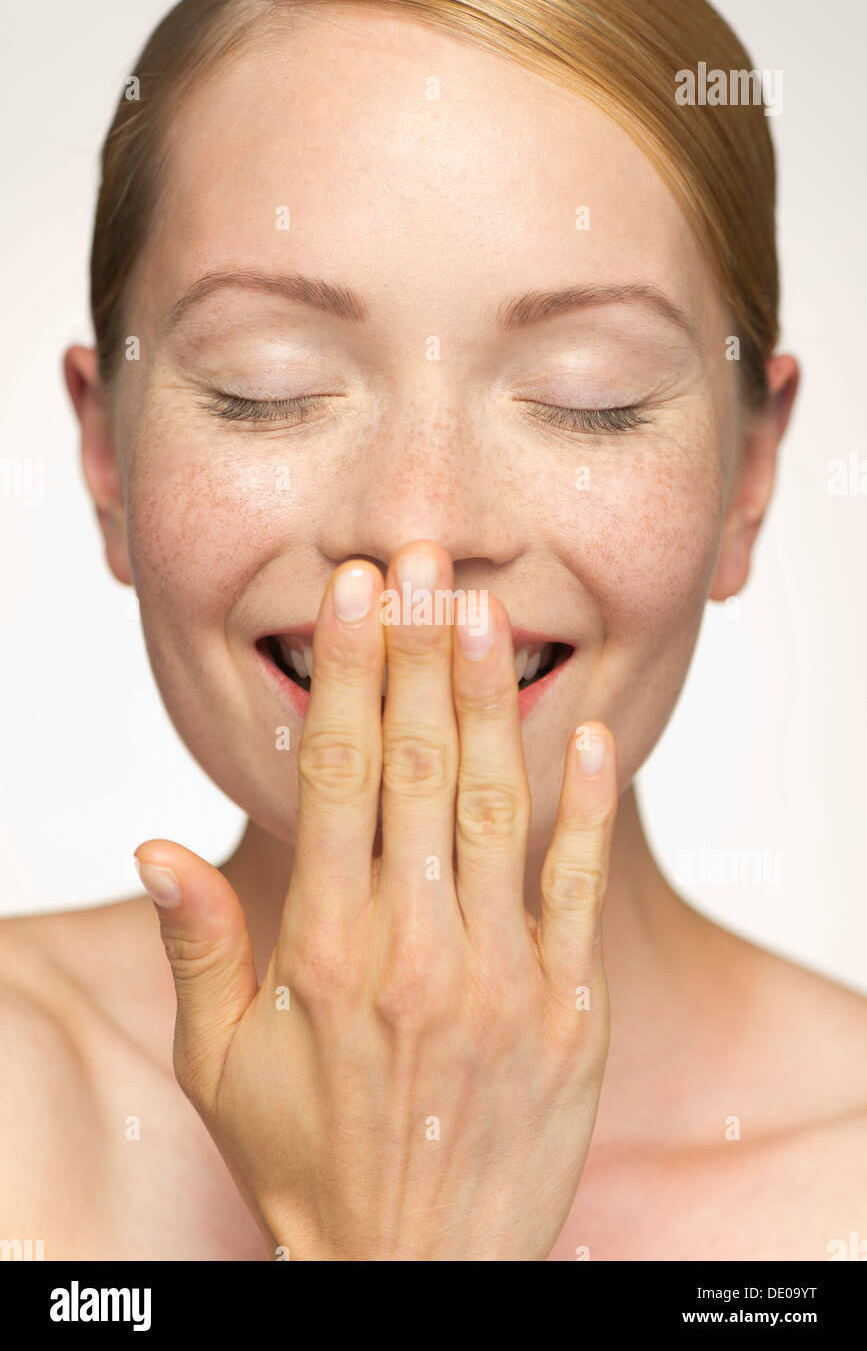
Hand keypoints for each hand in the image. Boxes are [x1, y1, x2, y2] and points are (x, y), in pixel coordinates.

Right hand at [134, 541, 617, 1260]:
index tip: (357, 594)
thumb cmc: (306, 1163)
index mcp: (328, 949)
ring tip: (485, 611)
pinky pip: (578, 885)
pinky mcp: (568, 1006)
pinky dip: (584, 805)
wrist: (415, 1272)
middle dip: (420, 653)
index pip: (339, 776)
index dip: (348, 674)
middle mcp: (418, 947)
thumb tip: (156, 846)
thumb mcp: (219, 1066)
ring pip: (495, 805)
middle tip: (424, 561)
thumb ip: (196, 948)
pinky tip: (580, 733)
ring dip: (489, 701)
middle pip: (419, 766)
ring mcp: (503, 974)